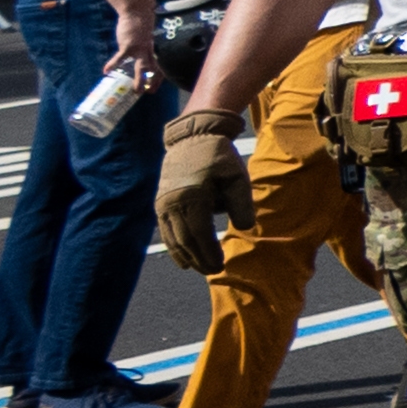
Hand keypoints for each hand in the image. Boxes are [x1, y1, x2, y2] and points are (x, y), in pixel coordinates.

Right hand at [154, 110, 244, 275]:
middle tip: (214, 271)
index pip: (200, 233)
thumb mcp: (237, 176)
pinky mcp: (161, 203)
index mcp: (192, 196)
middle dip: (199, 258)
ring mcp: (163, 204)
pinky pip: (166, 231)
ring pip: (173, 238)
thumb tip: (246, 228)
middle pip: (185, 239)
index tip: (221, 265)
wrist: (192, 137)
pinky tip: (183, 259)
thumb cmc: (219, 156)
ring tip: (201, 268)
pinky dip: (174, 246)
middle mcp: (172, 203)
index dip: (209, 252)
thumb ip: (242, 203)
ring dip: (187, 256)